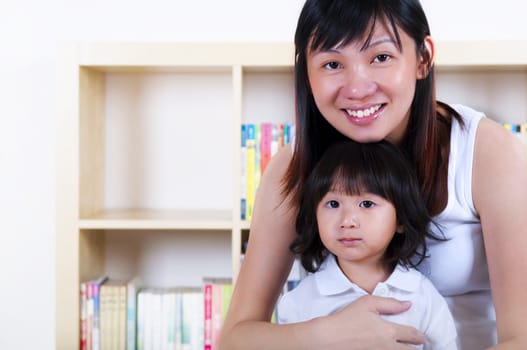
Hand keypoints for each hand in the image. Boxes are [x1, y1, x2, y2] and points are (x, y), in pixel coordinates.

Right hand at [310, 295, 424, 348]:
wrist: (329, 337)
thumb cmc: (346, 319)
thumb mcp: (368, 303)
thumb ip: (390, 303)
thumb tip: (407, 304)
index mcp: (389, 331)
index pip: (413, 335)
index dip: (420, 336)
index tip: (421, 337)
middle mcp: (388, 347)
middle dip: (415, 348)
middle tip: (415, 345)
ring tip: (403, 348)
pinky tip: (387, 349)